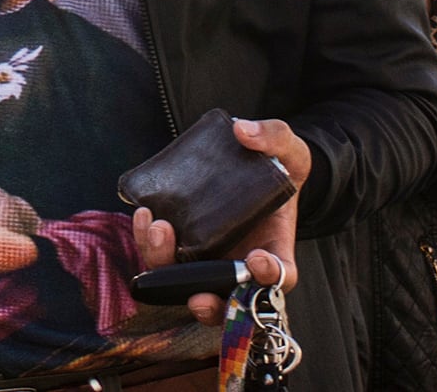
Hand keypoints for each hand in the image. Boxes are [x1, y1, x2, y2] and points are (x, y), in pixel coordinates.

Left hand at [130, 117, 308, 325]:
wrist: (246, 165)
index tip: (257, 259)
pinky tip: (144, 216)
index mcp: (275, 252)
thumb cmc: (275, 166)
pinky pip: (160, 256)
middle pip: (224, 300)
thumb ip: (276, 137)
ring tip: (159, 229)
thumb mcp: (291, 150)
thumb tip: (244, 132)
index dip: (270, 277)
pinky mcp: (180, 244)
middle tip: (197, 294)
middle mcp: (238, 266)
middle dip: (209, 304)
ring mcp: (206, 259)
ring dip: (167, 267)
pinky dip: (149, 244)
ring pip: (183, 283)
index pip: (280, 278)